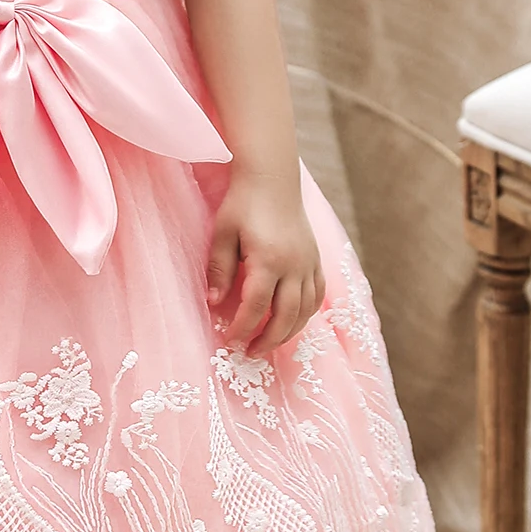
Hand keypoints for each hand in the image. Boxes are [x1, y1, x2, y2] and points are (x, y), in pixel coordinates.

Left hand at [206, 172, 325, 360]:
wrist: (273, 178)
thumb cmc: (243, 204)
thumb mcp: (223, 234)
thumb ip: (220, 270)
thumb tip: (214, 303)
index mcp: (269, 259)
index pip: (256, 306)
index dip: (243, 328)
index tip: (230, 341)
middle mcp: (294, 265)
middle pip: (285, 315)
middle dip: (268, 339)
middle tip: (250, 352)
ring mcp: (309, 263)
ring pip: (305, 310)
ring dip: (288, 332)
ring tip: (268, 343)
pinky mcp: (316, 259)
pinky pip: (317, 296)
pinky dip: (306, 314)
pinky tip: (291, 321)